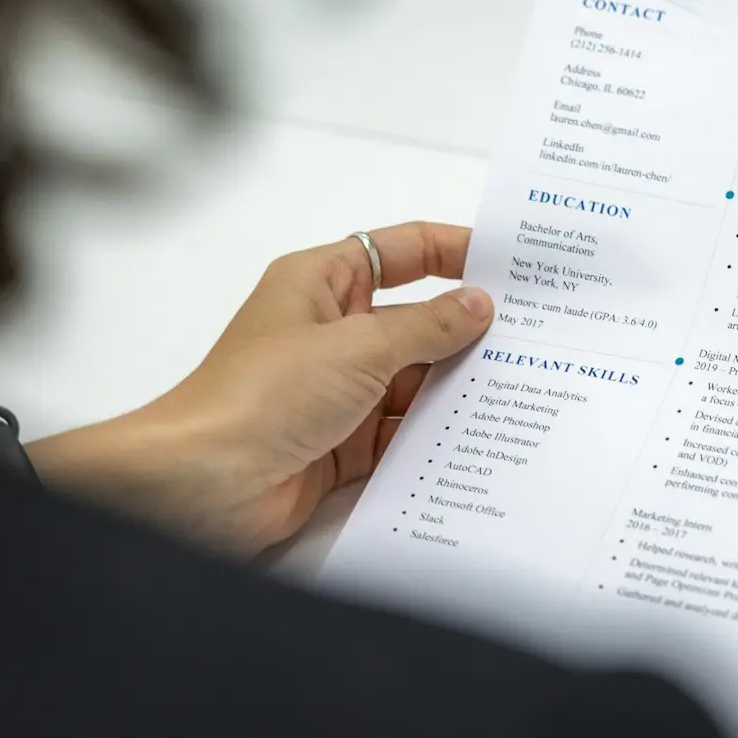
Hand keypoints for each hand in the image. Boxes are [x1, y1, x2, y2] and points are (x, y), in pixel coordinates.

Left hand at [28, 222, 492, 554]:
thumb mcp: (358, 346)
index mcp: (322, 283)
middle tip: (536, 333)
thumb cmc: (260, 396)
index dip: (455, 251)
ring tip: (524, 386)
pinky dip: (435, 435)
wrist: (202, 486)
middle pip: (415, 319)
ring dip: (456, 387)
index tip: (511, 262)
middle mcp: (331, 331)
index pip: (401, 251)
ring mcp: (338, 390)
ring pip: (415, 380)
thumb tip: (478, 305)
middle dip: (467, 329)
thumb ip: (426, 326)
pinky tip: (482, 436)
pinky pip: (403, 432)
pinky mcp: (342, 444)